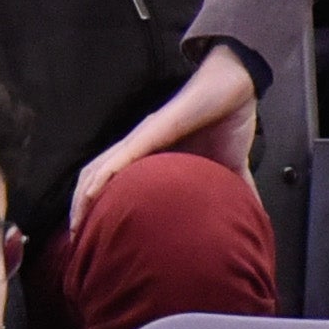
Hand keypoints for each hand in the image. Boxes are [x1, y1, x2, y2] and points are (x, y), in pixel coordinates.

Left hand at [72, 43, 260, 225]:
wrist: (236, 88)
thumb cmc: (227, 122)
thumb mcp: (230, 168)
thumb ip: (235, 193)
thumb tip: (252, 217)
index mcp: (153, 159)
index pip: (114, 187)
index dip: (99, 211)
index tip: (95, 240)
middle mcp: (139, 148)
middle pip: (95, 179)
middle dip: (81, 210)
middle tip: (76, 241)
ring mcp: (142, 139)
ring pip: (100, 169)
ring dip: (83, 198)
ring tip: (76, 225)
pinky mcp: (152, 131)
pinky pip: (121, 156)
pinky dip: (103, 176)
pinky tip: (90, 195)